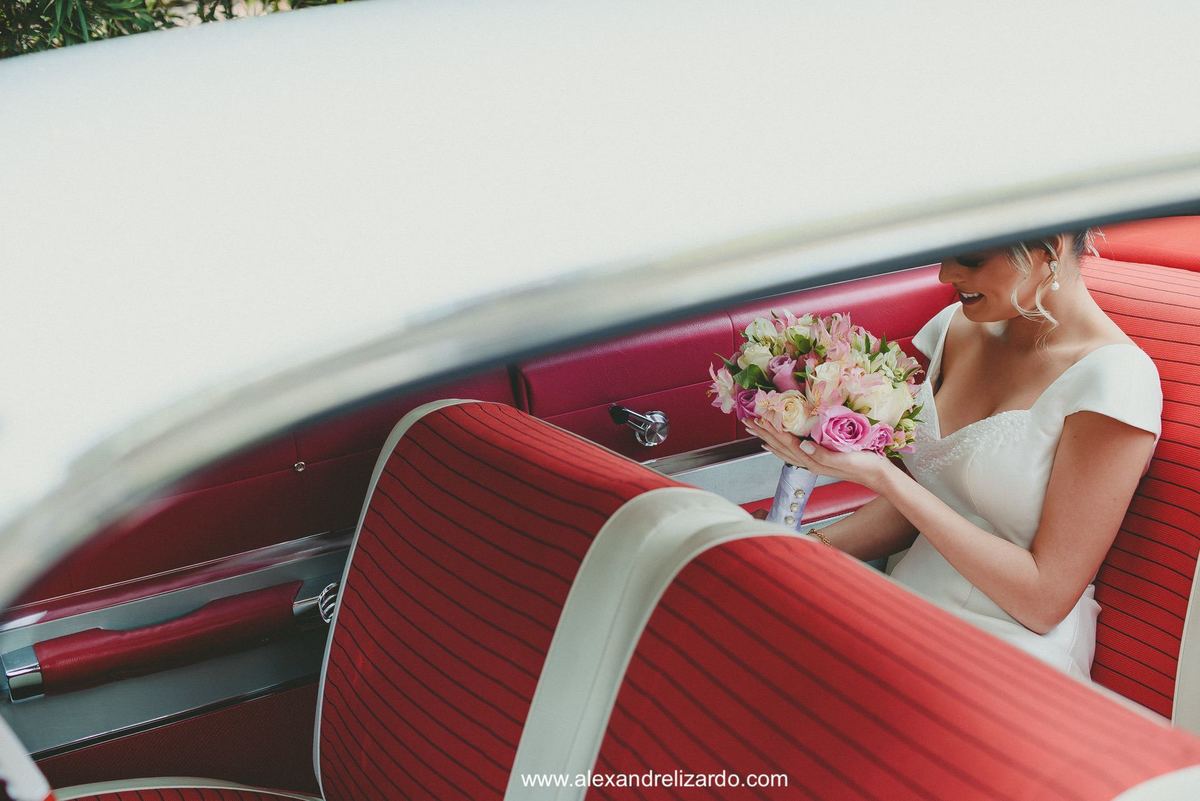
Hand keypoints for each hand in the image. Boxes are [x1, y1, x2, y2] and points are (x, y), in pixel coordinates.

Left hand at [745, 418, 892, 492]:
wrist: (877, 474)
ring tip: (755, 429)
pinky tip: (776, 443)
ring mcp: (812, 461)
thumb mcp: (844, 458)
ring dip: (768, 438)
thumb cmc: (863, 465)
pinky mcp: (818, 458)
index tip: (757, 417)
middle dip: (762, 432)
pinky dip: (781, 446)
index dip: (771, 429)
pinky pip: (793, 452)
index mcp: (812, 459)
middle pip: (779, 445)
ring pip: (783, 448)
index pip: (786, 441)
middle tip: (746, 421)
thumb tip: (802, 446)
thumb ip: (823, 454)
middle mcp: (808, 461)